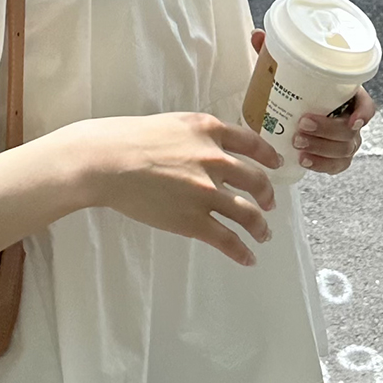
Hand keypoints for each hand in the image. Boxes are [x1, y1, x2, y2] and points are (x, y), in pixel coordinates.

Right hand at [79, 111, 282, 266]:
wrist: (107, 161)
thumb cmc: (126, 140)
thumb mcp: (171, 124)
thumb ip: (193, 136)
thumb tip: (200, 151)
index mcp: (209, 131)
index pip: (251, 143)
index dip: (267, 156)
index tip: (275, 164)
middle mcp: (215, 160)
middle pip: (256, 180)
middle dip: (266, 195)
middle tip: (268, 204)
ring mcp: (206, 192)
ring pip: (248, 213)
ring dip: (260, 226)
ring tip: (264, 234)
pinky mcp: (192, 220)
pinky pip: (226, 239)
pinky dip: (241, 251)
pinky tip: (248, 258)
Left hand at [250, 28, 376, 175]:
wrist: (289, 115)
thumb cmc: (295, 90)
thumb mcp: (287, 72)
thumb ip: (275, 53)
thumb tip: (258, 34)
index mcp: (348, 98)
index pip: (367, 106)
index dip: (363, 115)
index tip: (352, 121)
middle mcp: (350, 121)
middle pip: (351, 132)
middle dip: (328, 131)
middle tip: (302, 126)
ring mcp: (344, 142)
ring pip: (344, 150)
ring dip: (321, 148)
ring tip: (297, 143)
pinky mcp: (334, 158)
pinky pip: (336, 167)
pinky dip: (321, 165)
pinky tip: (304, 161)